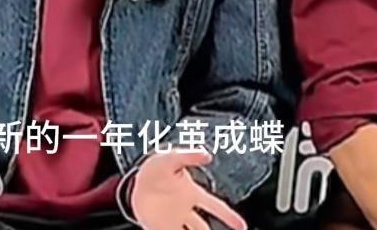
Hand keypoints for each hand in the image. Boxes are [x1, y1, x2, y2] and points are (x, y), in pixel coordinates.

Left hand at [130, 150, 245, 229]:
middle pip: (203, 227)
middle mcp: (185, 209)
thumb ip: (188, 156)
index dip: (231, 217)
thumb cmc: (154, 167)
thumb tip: (206, 154)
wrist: (134, 179)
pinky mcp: (158, 226)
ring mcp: (172, 219)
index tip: (242, 226)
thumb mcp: (170, 157)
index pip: (216, 207)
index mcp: (192, 193)